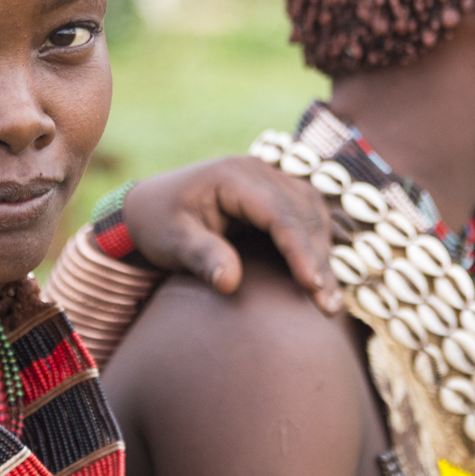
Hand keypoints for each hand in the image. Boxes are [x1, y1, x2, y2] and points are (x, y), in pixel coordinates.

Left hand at [122, 157, 342, 314]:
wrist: (147, 207)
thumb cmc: (158, 223)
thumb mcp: (172, 241)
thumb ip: (202, 257)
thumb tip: (230, 284)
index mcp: (233, 176)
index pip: (279, 212)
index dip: (300, 250)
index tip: (312, 286)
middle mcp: (257, 170)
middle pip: (304, 211)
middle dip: (319, 258)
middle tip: (326, 305)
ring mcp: (268, 178)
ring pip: (312, 210)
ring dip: (323, 250)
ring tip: (326, 296)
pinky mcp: (272, 193)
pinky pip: (306, 213)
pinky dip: (316, 241)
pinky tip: (318, 274)